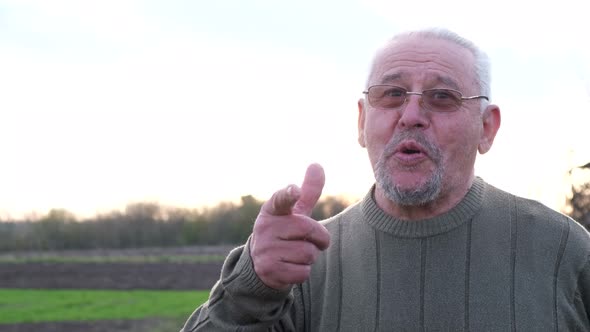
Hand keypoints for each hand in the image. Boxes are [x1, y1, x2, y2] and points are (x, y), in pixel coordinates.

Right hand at [250, 163, 330, 289]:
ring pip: (308, 253)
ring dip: (310, 257)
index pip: (280, 199)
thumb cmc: (284, 232)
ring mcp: (265, 249)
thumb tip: (316, 164)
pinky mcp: (268, 270)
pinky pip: (302, 272)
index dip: (288, 194)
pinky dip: (302, 272)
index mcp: (272, 210)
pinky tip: (290, 268)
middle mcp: (265, 227)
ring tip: (295, 255)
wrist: (261, 264)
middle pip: (310, 230)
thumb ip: (308, 191)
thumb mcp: (294, 212)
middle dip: (319, 239)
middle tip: (309, 241)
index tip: (294, 190)